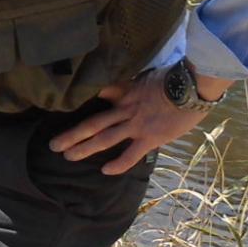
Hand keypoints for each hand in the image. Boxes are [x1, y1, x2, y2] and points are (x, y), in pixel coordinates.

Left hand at [48, 70, 228, 174]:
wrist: (194, 86)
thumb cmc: (176, 78)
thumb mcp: (149, 75)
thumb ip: (135, 83)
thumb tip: (124, 87)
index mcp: (125, 92)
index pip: (98, 95)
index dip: (80, 102)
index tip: (64, 109)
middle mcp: (125, 109)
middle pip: (93, 123)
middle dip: (72, 134)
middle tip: (53, 144)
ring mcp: (136, 125)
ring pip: (104, 138)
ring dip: (84, 148)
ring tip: (67, 156)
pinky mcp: (150, 137)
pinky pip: (131, 154)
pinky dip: (118, 164)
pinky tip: (104, 171)